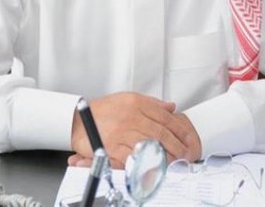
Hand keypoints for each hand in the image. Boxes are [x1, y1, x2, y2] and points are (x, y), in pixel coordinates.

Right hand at [70, 92, 199, 168]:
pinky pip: (134, 157)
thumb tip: (170, 107)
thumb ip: (151, 103)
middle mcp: (130, 116)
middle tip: (185, 153)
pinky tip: (154, 166)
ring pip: (150, 145)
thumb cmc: (102, 110)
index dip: (179, 129)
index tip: (187, 138)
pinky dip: (145, 163)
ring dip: (164, 156)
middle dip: (176, 145)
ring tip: (174, 161)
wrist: (77, 120)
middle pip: (160, 132)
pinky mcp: (112, 147)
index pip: (164, 116)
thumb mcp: (127, 98)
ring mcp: (121, 133)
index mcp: (136, 103)